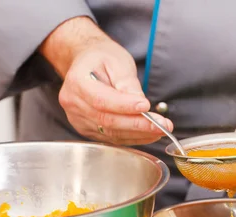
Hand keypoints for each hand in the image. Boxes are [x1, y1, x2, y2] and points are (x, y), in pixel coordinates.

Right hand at [40, 17, 172, 144]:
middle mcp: (74, 104)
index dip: (125, 106)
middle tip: (162, 124)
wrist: (86, 63)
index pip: (102, 100)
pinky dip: (132, 137)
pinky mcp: (87, 129)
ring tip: (160, 129)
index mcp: (78, 82)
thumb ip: (128, 84)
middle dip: (137, 124)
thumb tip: (141, 105)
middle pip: (107, 121)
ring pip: (111, 133)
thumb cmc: (102, 58)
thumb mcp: (117, 61)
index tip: (147, 107)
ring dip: (138, 134)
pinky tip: (148, 134)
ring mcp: (78, 119)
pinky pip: (111, 138)